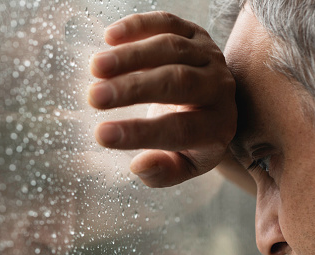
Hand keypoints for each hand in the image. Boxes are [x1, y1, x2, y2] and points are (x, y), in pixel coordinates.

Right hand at [89, 11, 236, 186]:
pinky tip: (109, 36)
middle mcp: (220, 87)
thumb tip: (138, 165)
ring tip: (95, 67)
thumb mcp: (184, 165)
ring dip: (130, 56)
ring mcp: (209, 56)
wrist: (215, 106)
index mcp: (217, 127)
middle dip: (133, 88)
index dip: (140, 133)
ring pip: (170, 48)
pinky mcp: (195, 33)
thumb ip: (164, 172)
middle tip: (94, 97)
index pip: (179, 130)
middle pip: (177, 82)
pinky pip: (168, 22)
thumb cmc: (193, 141)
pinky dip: (139, 26)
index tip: (100, 135)